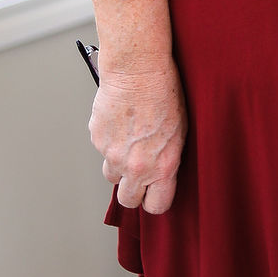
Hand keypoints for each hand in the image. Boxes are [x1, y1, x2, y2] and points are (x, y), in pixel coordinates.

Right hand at [89, 58, 187, 213]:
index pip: (156, 206)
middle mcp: (135, 167)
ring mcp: (113, 155)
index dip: (156, 200)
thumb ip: (168, 159)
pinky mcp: (97, 139)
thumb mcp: (180, 131)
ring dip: (119, 166)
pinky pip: (102, 150)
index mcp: (161, 167)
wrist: (137, 70)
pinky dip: (109, 141)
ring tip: (131, 141)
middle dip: (133, 191)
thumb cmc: (164, 93)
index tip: (156, 193)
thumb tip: (161, 172)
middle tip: (140, 173)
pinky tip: (121, 122)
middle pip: (127, 201)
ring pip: (111, 175)